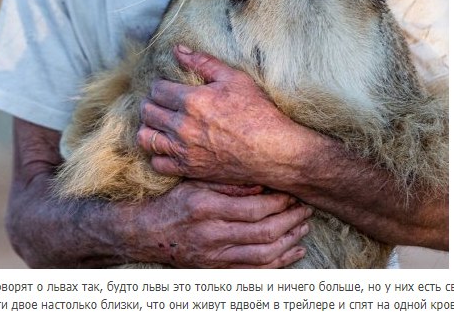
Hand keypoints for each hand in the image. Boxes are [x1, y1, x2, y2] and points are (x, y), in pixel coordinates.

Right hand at [127, 179, 311, 267]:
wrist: (146, 233)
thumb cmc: (174, 201)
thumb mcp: (196, 182)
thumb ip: (228, 182)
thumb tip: (262, 181)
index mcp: (207, 208)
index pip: (255, 208)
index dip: (280, 201)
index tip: (294, 192)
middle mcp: (211, 235)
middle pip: (264, 233)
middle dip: (291, 220)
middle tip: (306, 208)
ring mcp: (214, 257)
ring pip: (264, 255)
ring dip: (290, 241)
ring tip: (304, 227)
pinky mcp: (216, 270)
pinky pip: (255, 271)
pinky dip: (280, 263)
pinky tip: (294, 251)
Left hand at [138, 45, 303, 185]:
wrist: (272, 151)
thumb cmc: (257, 112)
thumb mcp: (235, 78)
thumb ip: (203, 62)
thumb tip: (178, 49)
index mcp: (192, 100)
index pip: (157, 89)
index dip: (160, 85)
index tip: (168, 87)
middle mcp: (182, 126)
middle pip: (147, 112)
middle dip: (152, 104)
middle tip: (162, 103)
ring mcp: (183, 150)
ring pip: (145, 138)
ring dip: (149, 128)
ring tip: (161, 123)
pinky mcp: (188, 169)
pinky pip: (157, 162)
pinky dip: (158, 153)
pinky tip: (169, 145)